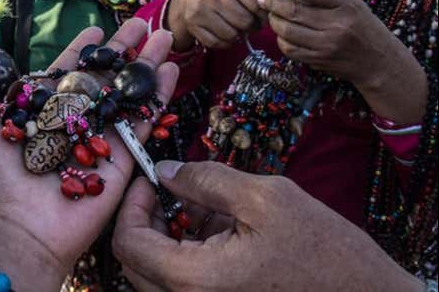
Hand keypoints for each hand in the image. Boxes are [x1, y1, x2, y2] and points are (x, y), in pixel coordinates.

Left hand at [0, 19, 178, 291]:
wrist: (8, 227)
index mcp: (36, 112)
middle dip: (122, 52)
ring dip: (145, 67)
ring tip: (163, 37)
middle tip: (141, 24)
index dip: (80, 52)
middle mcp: (68, 124)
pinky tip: (171, 71)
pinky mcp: (118, 163)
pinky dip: (157, 99)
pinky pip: (140, 125)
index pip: (63, 74)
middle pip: (101, 80)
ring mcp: (96, 142)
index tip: (95, 30)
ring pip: (125, 96)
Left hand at [113, 161, 423, 291]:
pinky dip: (187, 257)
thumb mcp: (265, 198)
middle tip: (172, 191)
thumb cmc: (324, 252)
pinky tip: (219, 232)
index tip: (151, 180)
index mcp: (193, 279)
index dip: (131, 204)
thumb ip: (205, 180)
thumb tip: (165, 171)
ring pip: (156, 276)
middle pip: (135, 263)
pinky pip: (182, 287)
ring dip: (167, 238)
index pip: (127, 243)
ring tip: (202, 209)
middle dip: (146, 220)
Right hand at [166, 0, 265, 50]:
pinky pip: (217, 43)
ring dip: (236, 35)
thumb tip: (272, 15)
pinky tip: (222, 32)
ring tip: (233, 26)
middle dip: (250, 26)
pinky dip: (223, 42)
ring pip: (232, 35)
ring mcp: (201, 9)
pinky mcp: (193, 24)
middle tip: (246, 23)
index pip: (257, 4)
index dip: (263, 15)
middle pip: (245, 22)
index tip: (260, 16)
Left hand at [258, 0, 426, 123]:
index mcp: (347, 7)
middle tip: (263, 0)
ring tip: (272, 16)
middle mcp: (337, 26)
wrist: (378, 62)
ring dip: (274, 22)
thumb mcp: (353, 4)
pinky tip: (282, 33)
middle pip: (294, 12)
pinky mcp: (318, 61)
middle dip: (273, 4)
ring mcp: (326, 46)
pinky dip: (281, 39)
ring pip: (287, 31)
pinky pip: (290, 49)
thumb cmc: (362, 27)